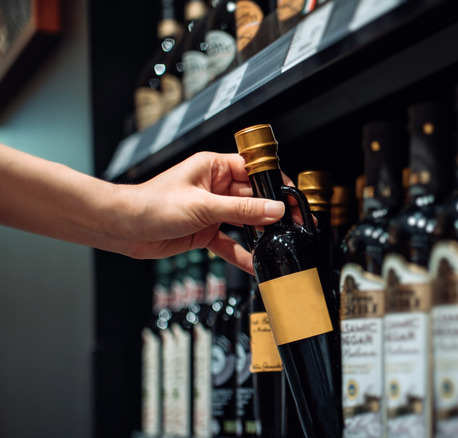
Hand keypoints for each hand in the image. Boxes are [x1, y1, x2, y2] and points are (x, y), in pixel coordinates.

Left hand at [118, 151, 286, 272]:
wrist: (122, 228)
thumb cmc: (151, 205)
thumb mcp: (203, 206)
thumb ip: (242, 210)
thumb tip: (274, 209)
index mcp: (213, 167)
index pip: (253, 171)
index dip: (274, 183)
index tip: (292, 197)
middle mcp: (214, 187)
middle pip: (253, 198)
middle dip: (271, 212)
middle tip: (292, 225)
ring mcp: (211, 210)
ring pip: (244, 221)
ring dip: (259, 233)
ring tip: (280, 243)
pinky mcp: (205, 231)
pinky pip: (230, 242)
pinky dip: (241, 253)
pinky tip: (255, 263)